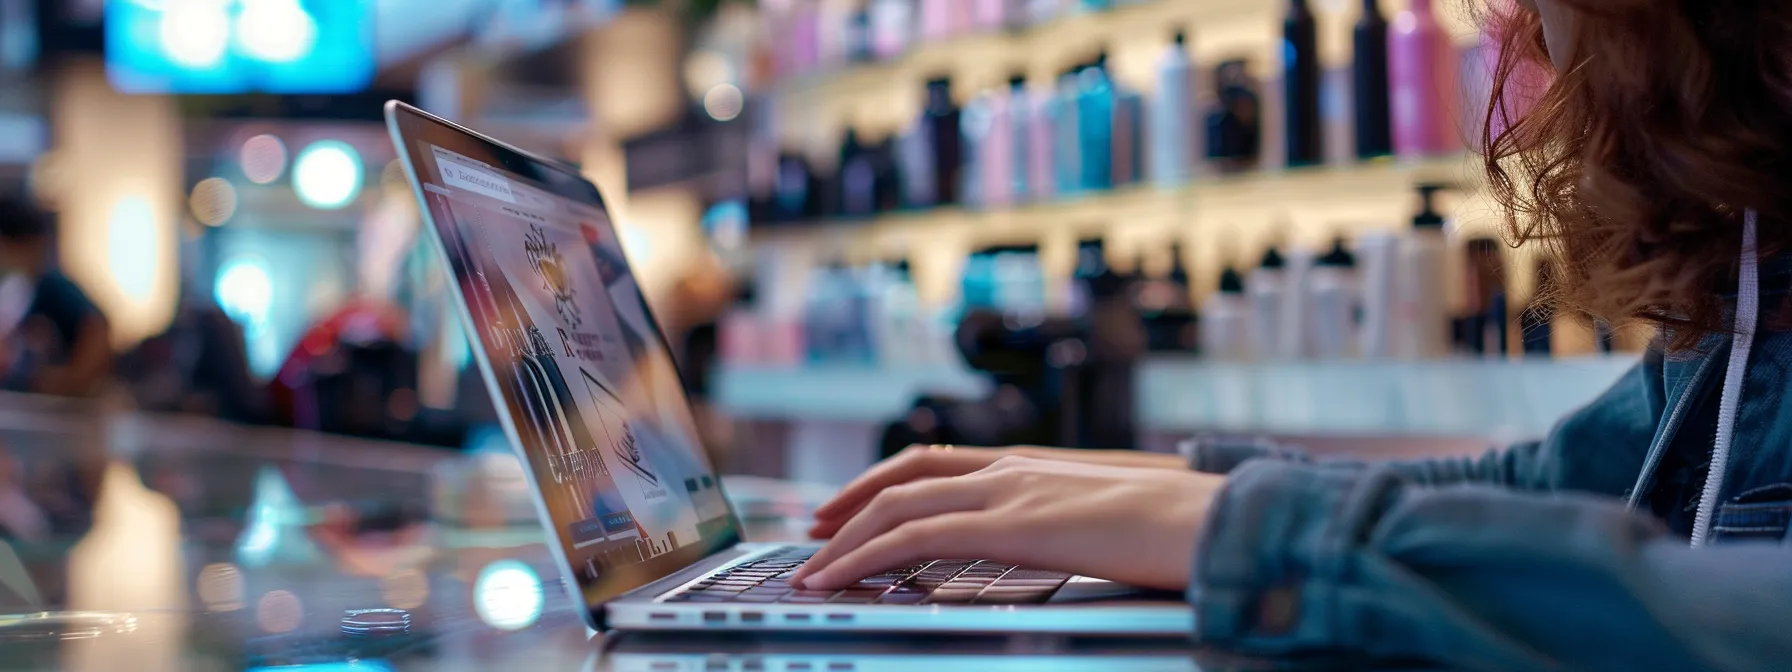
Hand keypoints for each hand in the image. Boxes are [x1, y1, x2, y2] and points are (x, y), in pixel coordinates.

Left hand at [808, 444, 1186, 538]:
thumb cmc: (1177, 530)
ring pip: (897, 506)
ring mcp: (1008, 492)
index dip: (884, 481)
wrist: (1215, 520)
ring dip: (844, 539)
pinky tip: (842, 578)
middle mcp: (1011, 469)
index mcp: (1032, 467)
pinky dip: (864, 555)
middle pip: (904, 478)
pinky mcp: (1008, 525)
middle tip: (811, 535)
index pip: (937, 463)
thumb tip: (1059, 544)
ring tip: (810, 572)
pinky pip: (915, 537)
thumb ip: (1068, 526)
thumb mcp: (1107, 522)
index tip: (850, 506)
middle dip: (848, 507)